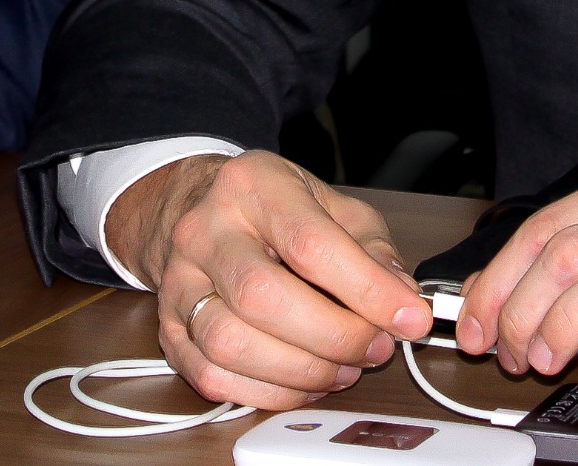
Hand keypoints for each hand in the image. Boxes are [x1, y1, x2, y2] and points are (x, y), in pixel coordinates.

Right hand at [106, 150, 431, 411]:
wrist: (194, 209)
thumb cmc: (270, 209)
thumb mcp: (330, 205)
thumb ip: (372, 248)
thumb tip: (402, 298)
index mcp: (253, 186)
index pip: (311, 243)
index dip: (367, 290)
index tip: (408, 317)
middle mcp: (206, 230)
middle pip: (264, 297)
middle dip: (334, 336)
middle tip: (375, 348)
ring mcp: (179, 281)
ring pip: (231, 343)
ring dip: (301, 370)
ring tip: (342, 367)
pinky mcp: (169, 328)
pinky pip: (212, 377)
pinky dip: (268, 392)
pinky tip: (302, 381)